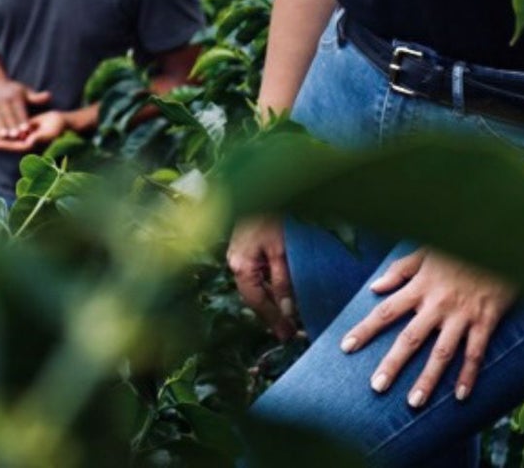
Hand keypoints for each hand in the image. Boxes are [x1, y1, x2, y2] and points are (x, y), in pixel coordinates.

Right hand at [0, 74, 49, 138]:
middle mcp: (3, 100)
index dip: (23, 120)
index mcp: (15, 97)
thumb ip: (36, 97)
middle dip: (12, 126)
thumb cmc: (13, 89)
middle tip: (16, 137)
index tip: (26, 130)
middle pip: (9, 116)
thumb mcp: (24, 90)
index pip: (20, 111)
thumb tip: (50, 96)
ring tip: (3, 136)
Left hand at [0, 107, 76, 153]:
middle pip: (5, 143)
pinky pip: (8, 131)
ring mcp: (22, 138)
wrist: (62, 121)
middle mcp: (24, 144)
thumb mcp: (48, 132)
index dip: (0, 144)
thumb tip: (29, 142)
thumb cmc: (58, 127)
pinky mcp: (21, 131)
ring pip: (5, 138)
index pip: (12, 146)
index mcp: (29, 146)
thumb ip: (38, 138)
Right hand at [225, 216, 298, 339]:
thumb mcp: (282, 252)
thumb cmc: (271, 216)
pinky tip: (278, 291)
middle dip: (270, 314)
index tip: (287, 336)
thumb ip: (283, 282)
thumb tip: (286, 310)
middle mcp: (235, 262)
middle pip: (253, 296)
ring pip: (253, 286)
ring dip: (269, 300)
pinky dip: (266, 286)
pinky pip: (254, 275)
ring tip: (286, 315)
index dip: (274, 320)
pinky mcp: (244, 247)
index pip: (258, 302)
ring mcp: (237, 254)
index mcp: (241, 266)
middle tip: (288, 331)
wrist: (263, 189)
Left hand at [341, 249, 516, 408]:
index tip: (347, 347)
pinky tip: (461, 396)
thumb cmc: (458, 247)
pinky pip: (475, 353)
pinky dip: (468, 375)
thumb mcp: (425, 251)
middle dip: (392, 364)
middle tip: (376, 387)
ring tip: (414, 402)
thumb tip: (374, 287)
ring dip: (427, 379)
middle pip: (410, 338)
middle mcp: (437, 303)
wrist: (496, 241)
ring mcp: (461, 314)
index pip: (386, 311)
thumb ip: (399, 270)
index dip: (366, 329)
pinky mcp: (485, 321)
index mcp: (420, 286)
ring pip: (441, 352)